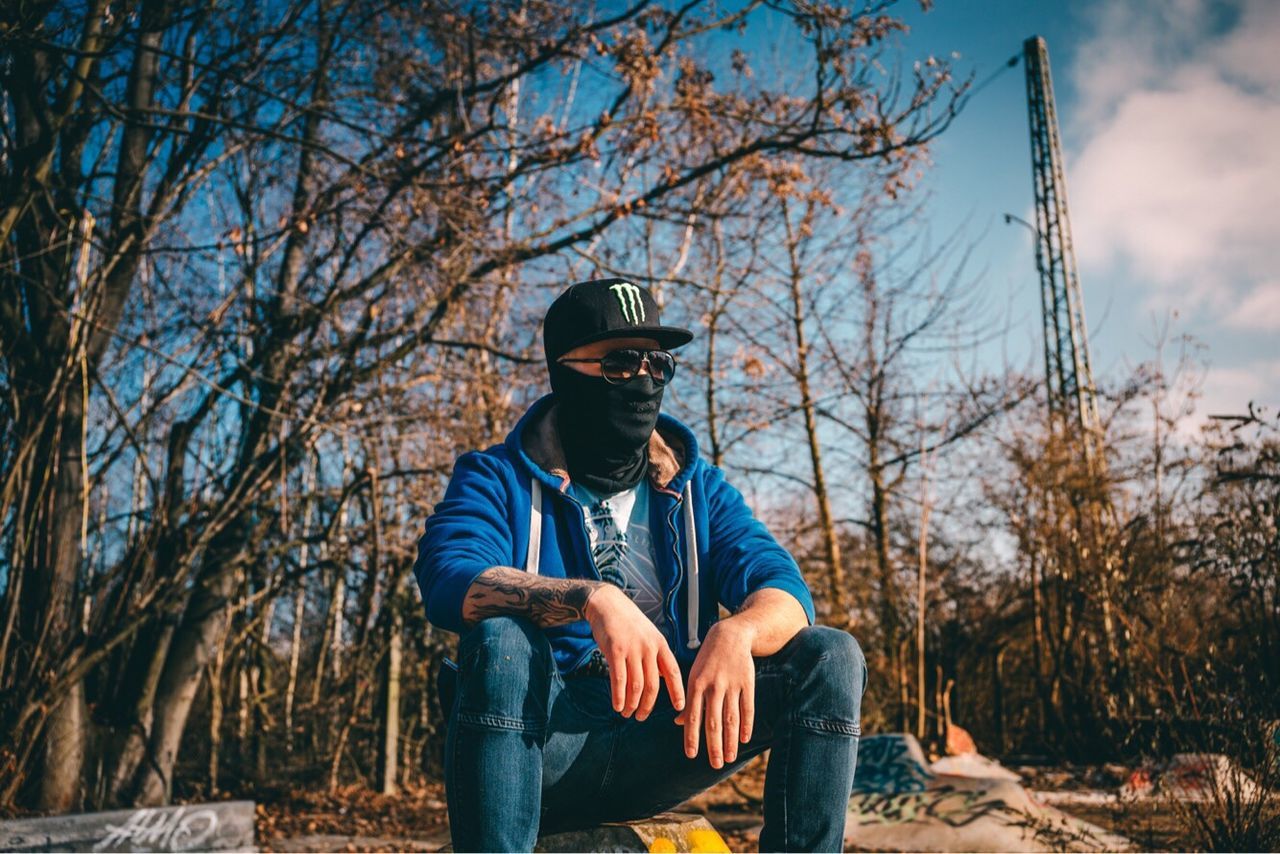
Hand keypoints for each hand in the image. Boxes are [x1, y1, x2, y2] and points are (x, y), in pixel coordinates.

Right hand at [584, 585, 685, 719]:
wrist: (608, 604)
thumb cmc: (628, 623)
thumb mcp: (649, 635)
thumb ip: (656, 656)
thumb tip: (662, 679)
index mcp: (660, 644)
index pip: (674, 672)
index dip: (678, 692)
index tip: (680, 708)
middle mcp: (649, 648)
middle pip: (653, 686)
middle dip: (648, 706)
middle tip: (641, 717)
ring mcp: (632, 649)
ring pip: (636, 686)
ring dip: (632, 704)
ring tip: (627, 713)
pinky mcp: (615, 650)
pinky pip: (618, 680)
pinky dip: (619, 697)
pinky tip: (617, 706)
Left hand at [674, 619, 755, 768]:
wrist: (731, 635)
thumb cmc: (708, 659)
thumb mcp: (693, 674)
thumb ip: (689, 699)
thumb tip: (679, 723)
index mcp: (696, 684)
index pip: (693, 716)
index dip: (692, 737)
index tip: (691, 755)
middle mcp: (713, 686)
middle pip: (713, 721)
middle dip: (714, 745)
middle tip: (715, 765)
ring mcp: (731, 685)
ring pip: (731, 718)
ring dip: (731, 740)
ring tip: (730, 758)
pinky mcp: (747, 683)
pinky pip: (748, 708)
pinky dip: (747, 724)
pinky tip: (745, 739)